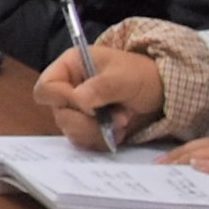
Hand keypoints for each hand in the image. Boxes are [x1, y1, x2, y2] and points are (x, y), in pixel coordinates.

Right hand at [35, 39, 162, 148]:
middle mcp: (68, 88)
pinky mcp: (87, 126)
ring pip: (71, 131)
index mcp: (69, 67)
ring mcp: (77, 109)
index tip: (91, 107)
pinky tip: (120, 131)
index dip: (62, 99)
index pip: (46, 87)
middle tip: (117, 117)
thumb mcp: (124, 77)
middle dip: (89, 121)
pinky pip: (84, 141)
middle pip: (58, 114)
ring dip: (98, 131)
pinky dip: (102, 140)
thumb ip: (101, 87)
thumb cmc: (142, 75)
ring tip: (122, 122)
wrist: (162, 92)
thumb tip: (78, 100)